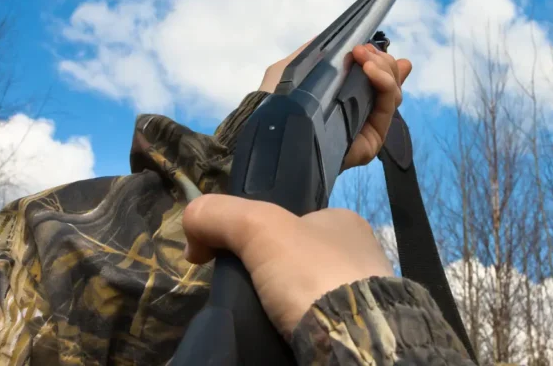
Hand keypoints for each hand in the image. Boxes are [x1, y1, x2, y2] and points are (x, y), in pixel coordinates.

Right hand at [182, 194, 393, 338]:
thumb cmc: (313, 272)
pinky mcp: (355, 330)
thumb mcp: (260, 227)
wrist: (354, 338)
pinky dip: (293, 328)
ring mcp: (360, 295)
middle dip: (268, 274)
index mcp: (344, 223)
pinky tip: (275, 333)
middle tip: (244, 292)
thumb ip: (220, 214)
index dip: (257, 234)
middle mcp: (358, 255)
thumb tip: (192, 226)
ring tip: (256, 317)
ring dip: (278, 305)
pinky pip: (314, 323)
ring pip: (303, 294)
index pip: (291, 221)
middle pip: (295, 260)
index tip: (234, 258)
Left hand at [258, 40, 411, 170]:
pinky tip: (370, 70)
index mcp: (344, 96)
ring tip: (365, 57)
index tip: (367, 45)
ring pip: (392, 93)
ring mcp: (367, 127)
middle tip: (363, 50)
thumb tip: (344, 38)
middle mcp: (359, 112)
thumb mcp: (295, 67)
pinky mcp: (372, 141)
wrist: (270, 129)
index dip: (379, 59)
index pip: (374, 77)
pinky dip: (385, 83)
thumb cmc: (276, 99)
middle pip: (388, 82)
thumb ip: (320, 52)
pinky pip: (387, 108)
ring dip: (384, 67)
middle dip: (382, 59)